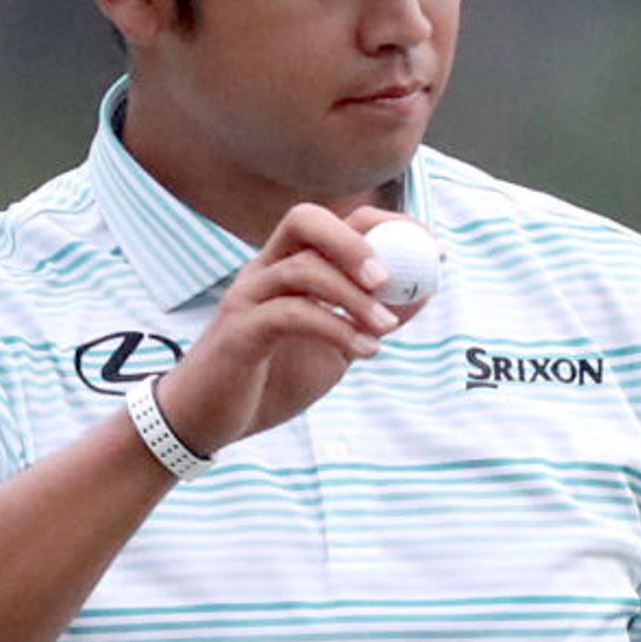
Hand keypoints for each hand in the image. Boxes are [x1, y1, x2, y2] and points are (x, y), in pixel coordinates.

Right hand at [153, 202, 411, 456]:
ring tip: (386, 329)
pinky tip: (364, 352)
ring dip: (353, 296)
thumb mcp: (333, 347)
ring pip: (302, 269)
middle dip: (355, 241)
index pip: (333, 221)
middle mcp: (264, 271)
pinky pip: (290, 314)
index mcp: (286, 267)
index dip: (386, 225)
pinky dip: (335, 329)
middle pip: (306, 221)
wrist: (207, 420)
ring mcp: (248, 298)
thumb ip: (369, 318)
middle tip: (389, 277)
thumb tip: (421, 293)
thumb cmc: (269, 379)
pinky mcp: (239, 332)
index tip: (432, 251)